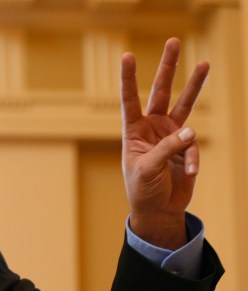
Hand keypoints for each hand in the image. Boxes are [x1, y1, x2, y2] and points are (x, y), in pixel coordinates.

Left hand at [121, 37, 209, 248]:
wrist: (158, 210)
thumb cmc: (142, 190)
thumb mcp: (148, 170)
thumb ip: (168, 149)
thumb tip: (191, 131)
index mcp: (134, 131)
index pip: (130, 100)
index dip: (129, 78)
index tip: (127, 56)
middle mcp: (152, 127)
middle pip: (161, 91)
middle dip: (168, 67)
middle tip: (173, 41)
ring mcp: (171, 134)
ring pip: (185, 104)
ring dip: (194, 84)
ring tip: (204, 62)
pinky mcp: (187, 147)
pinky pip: (194, 147)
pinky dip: (193, 160)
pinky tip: (189, 174)